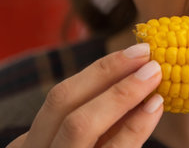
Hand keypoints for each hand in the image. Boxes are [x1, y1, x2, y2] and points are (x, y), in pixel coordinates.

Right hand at [7, 43, 162, 146]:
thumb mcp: (82, 145)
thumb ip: (103, 120)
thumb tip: (141, 75)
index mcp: (33, 142)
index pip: (62, 97)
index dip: (101, 71)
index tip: (138, 50)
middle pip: (63, 100)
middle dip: (108, 72)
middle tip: (147, 53)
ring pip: (79, 124)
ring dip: (122, 93)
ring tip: (154, 73)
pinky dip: (135, 127)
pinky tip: (155, 106)